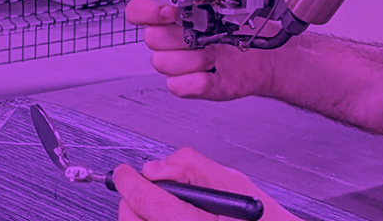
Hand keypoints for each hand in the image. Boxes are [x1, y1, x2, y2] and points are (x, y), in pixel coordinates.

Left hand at [115, 147, 301, 220]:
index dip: (128, 181)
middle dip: (130, 198)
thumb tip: (155, 166)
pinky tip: (164, 217)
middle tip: (141, 184)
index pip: (145, 200)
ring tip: (158, 202)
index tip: (123, 172)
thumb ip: (192, 166)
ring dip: (138, 214)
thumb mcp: (232, 182)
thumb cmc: (259, 220)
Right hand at [126, 0, 279, 99]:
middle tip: (201, 30)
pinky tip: (212, 70)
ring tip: (214, 50)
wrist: (265, 53)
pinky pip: (178, 86)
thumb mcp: (223, 2)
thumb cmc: (243, 26)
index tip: (169, 10)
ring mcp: (180, 64)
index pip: (137, 11)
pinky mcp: (191, 86)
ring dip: (192, 56)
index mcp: (173, 16)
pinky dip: (197, 80)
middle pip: (151, 38)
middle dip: (178, 33)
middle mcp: (172, 40)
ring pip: (162, 62)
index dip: (146, 11)